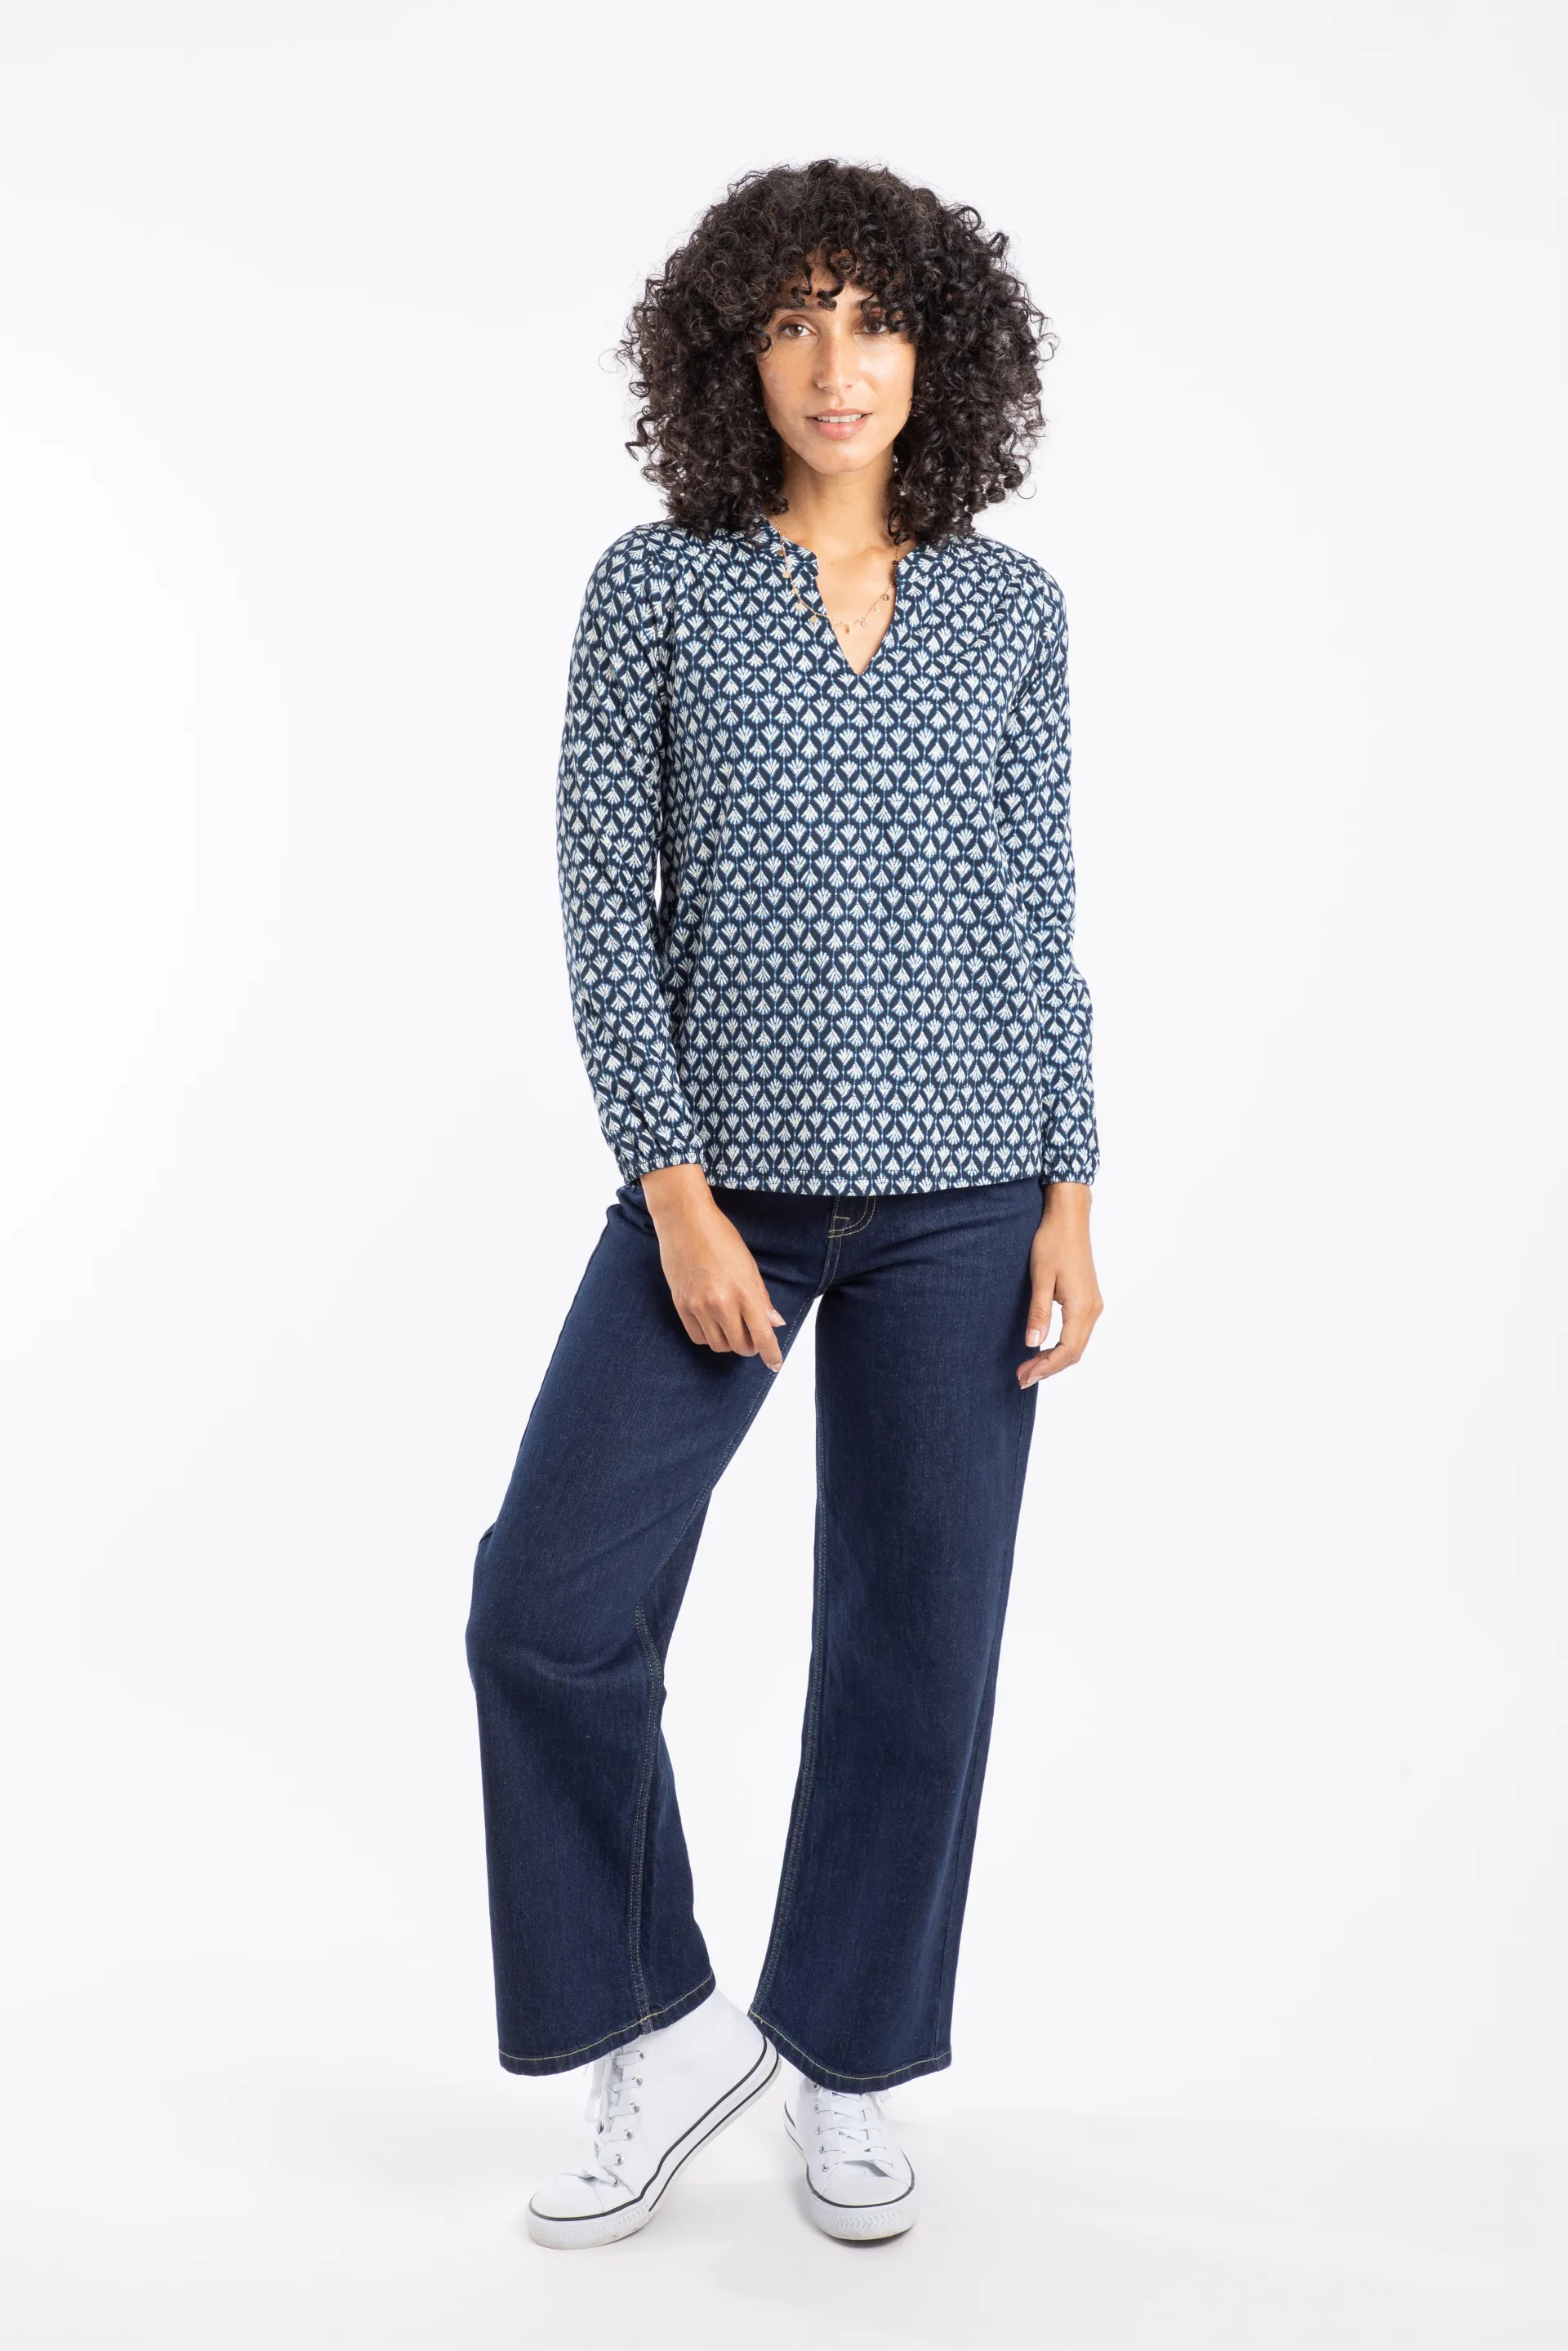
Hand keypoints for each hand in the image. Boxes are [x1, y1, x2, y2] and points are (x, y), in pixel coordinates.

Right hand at [638, 1164, 786, 1370]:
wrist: (684, 1221)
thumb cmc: (721, 1238)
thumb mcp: (749, 1265)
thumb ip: (762, 1298)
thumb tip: (774, 1322)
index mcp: (745, 1292)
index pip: (763, 1336)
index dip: (771, 1355)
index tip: (775, 1364)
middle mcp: (722, 1304)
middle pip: (740, 1346)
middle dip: (750, 1347)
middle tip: (753, 1337)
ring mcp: (699, 1306)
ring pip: (718, 1346)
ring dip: (729, 1343)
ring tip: (732, 1328)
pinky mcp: (681, 1305)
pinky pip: (697, 1337)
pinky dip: (709, 1337)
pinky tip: (713, 1325)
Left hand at [1017, 1182, 1101, 1387]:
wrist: (1068, 1217)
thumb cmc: (1052, 1241)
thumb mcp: (1041, 1276)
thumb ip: (1039, 1312)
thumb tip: (1033, 1343)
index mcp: (1082, 1306)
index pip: (1067, 1350)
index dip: (1046, 1367)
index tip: (1024, 1376)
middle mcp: (1092, 1309)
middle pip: (1074, 1352)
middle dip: (1049, 1368)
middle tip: (1022, 1377)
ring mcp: (1092, 1304)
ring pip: (1077, 1344)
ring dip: (1055, 1359)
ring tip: (1029, 1367)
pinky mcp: (1087, 1299)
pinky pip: (1077, 1333)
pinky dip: (1061, 1346)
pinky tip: (1043, 1348)